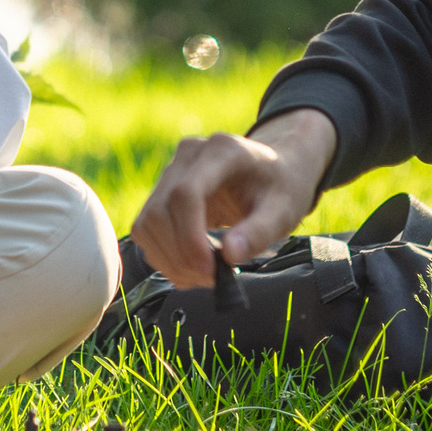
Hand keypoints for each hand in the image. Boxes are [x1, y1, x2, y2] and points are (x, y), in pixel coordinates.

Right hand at [128, 107, 337, 288]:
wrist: (273, 170)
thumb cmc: (281, 186)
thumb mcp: (284, 210)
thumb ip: (259, 231)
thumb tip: (229, 256)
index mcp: (222, 151)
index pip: (185, 193)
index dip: (190, 238)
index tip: (211, 269)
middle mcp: (188, 155)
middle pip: (159, 212)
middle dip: (180, 256)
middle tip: (212, 279)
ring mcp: (171, 171)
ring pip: (146, 224)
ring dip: (169, 260)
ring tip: (204, 274)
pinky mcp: (161, 192)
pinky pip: (147, 229)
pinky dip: (164, 256)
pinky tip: (192, 265)